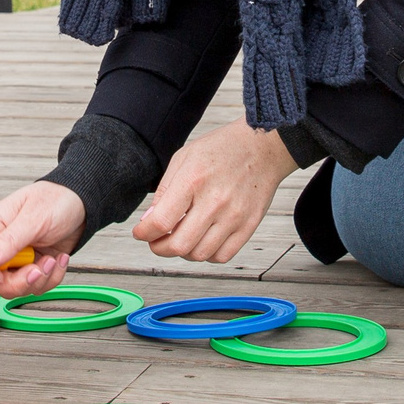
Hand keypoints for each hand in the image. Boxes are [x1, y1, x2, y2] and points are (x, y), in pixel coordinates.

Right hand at [0, 181, 86, 297]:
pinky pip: (35, 287)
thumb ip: (9, 240)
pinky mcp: (33, 267)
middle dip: (14, 282)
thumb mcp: (32, 218)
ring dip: (36, 280)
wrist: (81, 203)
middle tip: (34, 271)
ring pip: (13, 288)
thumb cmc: (54, 200)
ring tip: (51, 260)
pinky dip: (50, 279)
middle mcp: (0, 246)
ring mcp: (17, 259)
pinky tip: (59, 260)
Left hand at [131, 122, 295, 262]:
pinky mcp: (249, 226)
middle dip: (159, 248)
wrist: (262, 147)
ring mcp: (234, 216)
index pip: (161, 221)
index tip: (141, 232)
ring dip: (183, 252)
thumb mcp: (183, 158)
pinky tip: (202, 240)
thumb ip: (164, 192)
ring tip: (180, 238)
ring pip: (199, 255)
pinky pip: (222, 256)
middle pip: (179, 245)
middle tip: (156, 241)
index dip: (144, 233)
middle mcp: (215, 201)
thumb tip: (149, 221)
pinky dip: (207, 255)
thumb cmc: (222, 149)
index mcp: (193, 180)